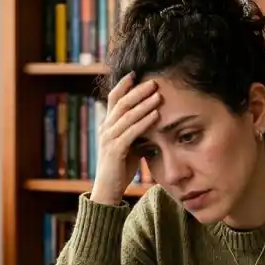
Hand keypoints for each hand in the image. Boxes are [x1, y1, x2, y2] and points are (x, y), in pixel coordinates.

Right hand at [90, 73, 160, 205]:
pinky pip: (131, 132)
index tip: (136, 73)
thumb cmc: (120, 168)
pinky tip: (156, 115)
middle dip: (138, 90)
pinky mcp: (115, 150)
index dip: (124, 84)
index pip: (114, 98)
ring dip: (144, 103)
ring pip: (127, 115)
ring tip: (158, 95)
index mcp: (108, 125)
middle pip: (122, 102)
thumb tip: (153, 119)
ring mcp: (109, 139)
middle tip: (154, 81)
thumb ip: (137, 131)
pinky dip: (144, 122)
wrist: (107, 190)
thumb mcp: (130, 145)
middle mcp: (106, 128)